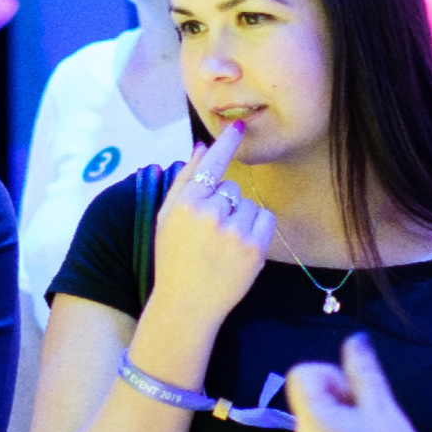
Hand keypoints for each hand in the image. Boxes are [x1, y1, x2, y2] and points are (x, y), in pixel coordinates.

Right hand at [150, 122, 275, 328]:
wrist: (186, 304)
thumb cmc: (173, 260)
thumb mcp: (166, 218)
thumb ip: (184, 180)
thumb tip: (201, 147)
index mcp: (185, 203)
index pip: (210, 164)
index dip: (226, 143)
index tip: (238, 127)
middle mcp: (209, 213)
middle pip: (231, 187)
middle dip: (225, 203)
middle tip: (210, 233)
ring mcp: (233, 231)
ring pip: (248, 203)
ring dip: (241, 218)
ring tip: (223, 244)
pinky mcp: (253, 248)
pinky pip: (265, 219)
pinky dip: (257, 229)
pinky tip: (240, 247)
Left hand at [287, 333, 431, 431]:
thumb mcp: (383, 408)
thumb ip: (363, 370)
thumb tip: (354, 339)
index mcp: (313, 423)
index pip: (301, 374)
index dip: (330, 374)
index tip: (358, 395)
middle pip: (309, 392)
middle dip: (339, 393)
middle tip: (372, 415)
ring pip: (318, 412)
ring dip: (345, 411)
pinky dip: (344, 430)